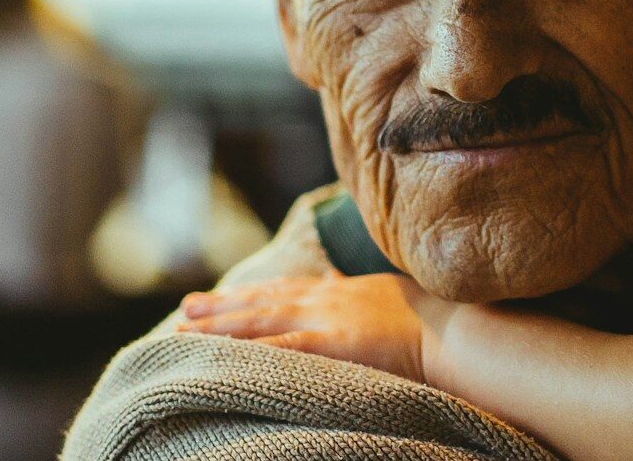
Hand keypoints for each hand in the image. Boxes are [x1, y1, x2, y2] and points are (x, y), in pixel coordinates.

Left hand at [178, 272, 440, 380]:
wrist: (448, 327)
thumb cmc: (426, 314)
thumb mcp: (384, 290)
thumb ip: (353, 286)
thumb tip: (333, 277)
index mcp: (336, 290)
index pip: (282, 290)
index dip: (248, 294)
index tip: (219, 297)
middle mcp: (323, 299)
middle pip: (261, 302)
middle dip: (221, 306)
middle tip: (185, 307)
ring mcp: (323, 319)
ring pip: (259, 321)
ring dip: (220, 325)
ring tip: (184, 329)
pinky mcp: (329, 343)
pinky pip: (279, 349)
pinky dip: (249, 350)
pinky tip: (222, 355)